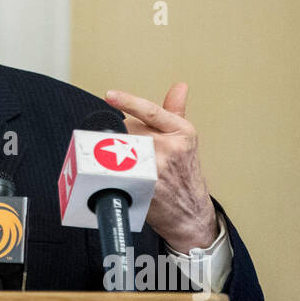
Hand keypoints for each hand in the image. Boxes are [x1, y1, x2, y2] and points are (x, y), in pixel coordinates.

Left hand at [103, 83, 216, 252]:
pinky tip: (121, 175)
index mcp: (183, 131)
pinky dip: (112, 168)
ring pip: (121, 146)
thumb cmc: (184, 175)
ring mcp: (157, 165)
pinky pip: (118, 167)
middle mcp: (171, 146)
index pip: (151, 111)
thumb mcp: (185, 141)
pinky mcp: (145, 184)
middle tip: (134, 154)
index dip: (128, 102)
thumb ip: (176, 112)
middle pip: (129, 128)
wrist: (189, 213)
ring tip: (131, 166)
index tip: (110, 95)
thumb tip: (180, 86)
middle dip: (125, 137)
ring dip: (117, 152)